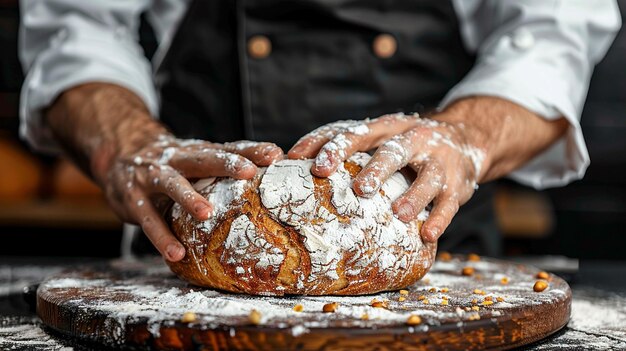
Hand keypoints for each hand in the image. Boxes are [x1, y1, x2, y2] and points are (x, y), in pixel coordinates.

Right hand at [100, 136, 282, 260]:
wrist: (119, 157)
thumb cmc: (172, 165)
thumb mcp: (197, 161)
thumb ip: (227, 167)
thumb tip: (272, 173)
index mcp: (198, 151)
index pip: (228, 148)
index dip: (251, 150)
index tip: (275, 154)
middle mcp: (176, 159)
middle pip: (203, 157)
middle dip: (226, 163)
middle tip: (248, 171)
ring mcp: (152, 176)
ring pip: (171, 184)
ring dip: (189, 198)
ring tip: (206, 213)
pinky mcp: (133, 199)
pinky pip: (148, 220)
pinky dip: (161, 237)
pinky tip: (176, 254)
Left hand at [288, 112, 485, 242]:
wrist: (465, 138)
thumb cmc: (405, 145)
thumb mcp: (378, 139)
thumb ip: (345, 149)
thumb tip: (292, 163)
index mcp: (385, 128)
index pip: (355, 132)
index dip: (332, 146)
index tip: (310, 164)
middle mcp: (413, 139)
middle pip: (393, 151)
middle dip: (376, 169)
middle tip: (358, 188)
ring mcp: (438, 160)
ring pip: (427, 176)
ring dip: (413, 195)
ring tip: (398, 213)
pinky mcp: (458, 182)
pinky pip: (450, 202)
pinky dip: (439, 218)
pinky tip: (427, 234)